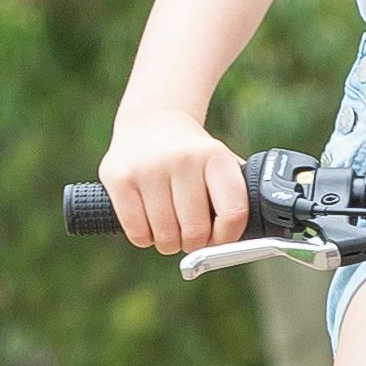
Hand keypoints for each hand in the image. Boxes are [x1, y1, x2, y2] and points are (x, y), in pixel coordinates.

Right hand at [98, 112, 250, 255]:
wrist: (150, 122)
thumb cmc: (190, 156)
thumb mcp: (219, 164)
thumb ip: (234, 196)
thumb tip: (245, 242)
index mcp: (215, 156)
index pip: (233, 214)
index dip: (227, 237)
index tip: (219, 237)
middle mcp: (183, 159)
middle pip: (196, 232)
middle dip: (193, 243)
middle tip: (189, 233)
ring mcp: (148, 168)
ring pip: (165, 237)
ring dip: (168, 243)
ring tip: (168, 225)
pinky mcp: (119, 178)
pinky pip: (137, 233)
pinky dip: (144, 238)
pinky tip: (148, 221)